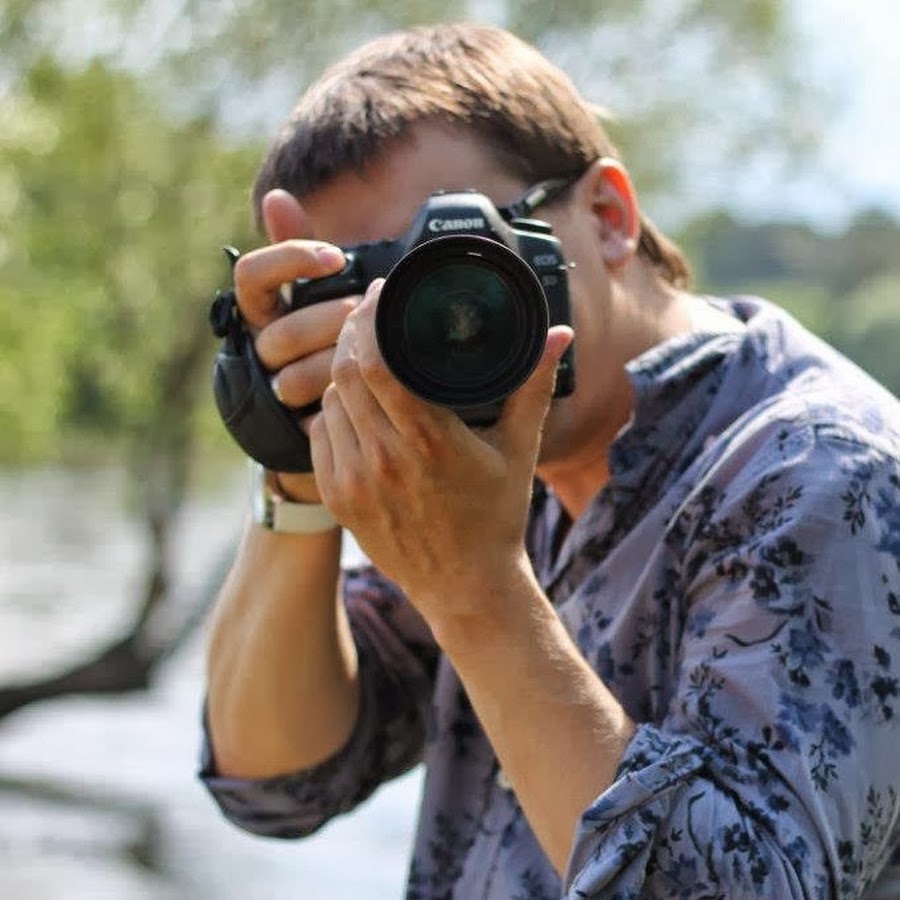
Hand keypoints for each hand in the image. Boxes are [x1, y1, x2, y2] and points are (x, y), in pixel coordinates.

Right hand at [233, 189, 359, 501]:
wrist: (344, 400)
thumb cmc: (332, 332)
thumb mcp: (325, 289)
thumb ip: (302, 248)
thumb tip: (275, 197)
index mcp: (264, 308)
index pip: (252, 276)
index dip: (290, 261)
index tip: (336, 257)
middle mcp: (260, 346)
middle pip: (281, 332)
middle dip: (330, 322)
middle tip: (367, 315)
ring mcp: (273, 388)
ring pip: (292, 376)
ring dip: (337, 364)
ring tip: (371, 353)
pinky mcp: (294, 426)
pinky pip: (311, 416)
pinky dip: (339, 402)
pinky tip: (365, 390)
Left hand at [309, 278, 572, 626]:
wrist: (466, 587)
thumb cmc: (496, 516)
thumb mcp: (520, 449)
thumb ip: (534, 385)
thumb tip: (560, 333)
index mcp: (428, 439)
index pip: (375, 361)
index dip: (369, 318)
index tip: (379, 293)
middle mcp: (384, 459)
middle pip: (344, 372)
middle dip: (350, 334)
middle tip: (369, 318)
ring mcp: (355, 481)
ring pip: (328, 401)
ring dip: (342, 374)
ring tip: (365, 362)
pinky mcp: (338, 499)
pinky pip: (319, 435)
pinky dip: (332, 413)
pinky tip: (354, 407)